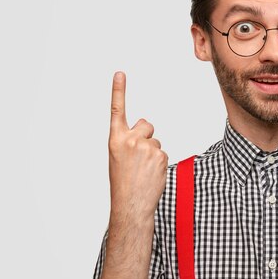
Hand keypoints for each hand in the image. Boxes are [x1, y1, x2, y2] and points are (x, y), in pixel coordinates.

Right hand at [108, 71, 168, 219]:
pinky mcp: (160, 155)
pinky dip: (158, 163)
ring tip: (142, 170)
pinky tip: (151, 174)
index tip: (120, 74)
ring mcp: (146, 147)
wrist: (131, 204)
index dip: (118, 91)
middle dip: (145, 136)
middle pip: (146, 124)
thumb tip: (145, 130)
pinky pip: (162, 152)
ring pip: (155, 141)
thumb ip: (128, 140)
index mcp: (115, 139)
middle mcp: (129, 139)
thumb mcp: (118, 157)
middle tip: (138, 156)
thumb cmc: (123, 181)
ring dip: (152, 153)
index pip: (117, 110)